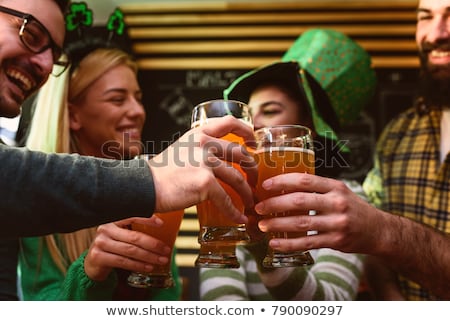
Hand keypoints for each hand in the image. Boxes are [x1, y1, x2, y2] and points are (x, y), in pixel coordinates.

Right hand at [84, 217, 170, 280]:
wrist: (94, 262)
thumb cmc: (115, 244)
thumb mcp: (123, 233)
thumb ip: (137, 228)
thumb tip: (165, 227)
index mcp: (114, 219)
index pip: (132, 216)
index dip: (147, 219)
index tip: (162, 224)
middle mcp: (105, 228)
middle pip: (134, 237)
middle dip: (153, 244)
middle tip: (167, 249)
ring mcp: (101, 242)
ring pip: (130, 251)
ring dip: (149, 257)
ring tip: (162, 260)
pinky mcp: (98, 256)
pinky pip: (123, 261)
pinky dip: (138, 265)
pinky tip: (149, 267)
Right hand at [149, 115, 255, 222]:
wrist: (144, 186)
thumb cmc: (161, 172)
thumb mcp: (182, 148)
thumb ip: (199, 149)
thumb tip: (217, 159)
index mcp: (199, 133)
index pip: (230, 122)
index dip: (247, 131)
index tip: (254, 143)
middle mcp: (205, 144)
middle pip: (241, 154)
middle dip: (253, 169)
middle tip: (254, 180)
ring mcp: (206, 163)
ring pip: (238, 179)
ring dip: (247, 193)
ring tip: (249, 202)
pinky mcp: (205, 183)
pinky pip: (226, 200)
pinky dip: (234, 212)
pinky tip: (239, 218)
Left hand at [255, 173, 382, 253]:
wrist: (378, 230)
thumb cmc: (352, 208)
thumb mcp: (339, 191)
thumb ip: (317, 188)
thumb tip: (284, 184)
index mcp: (335, 187)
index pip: (305, 180)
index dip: (283, 181)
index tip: (266, 185)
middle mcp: (337, 203)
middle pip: (299, 201)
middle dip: (275, 204)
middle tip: (258, 207)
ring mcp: (337, 223)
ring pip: (301, 223)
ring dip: (278, 224)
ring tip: (262, 225)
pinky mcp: (336, 241)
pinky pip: (308, 243)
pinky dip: (289, 244)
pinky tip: (274, 243)